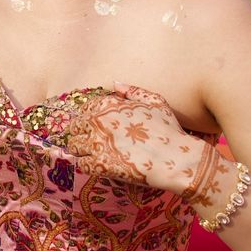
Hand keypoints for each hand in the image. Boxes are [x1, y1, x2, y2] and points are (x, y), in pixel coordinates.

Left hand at [63, 85, 206, 194]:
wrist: (176, 159)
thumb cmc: (169, 130)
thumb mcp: (155, 102)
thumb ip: (133, 91)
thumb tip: (116, 84)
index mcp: (109, 104)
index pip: (84, 108)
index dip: (88, 118)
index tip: (95, 127)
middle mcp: (98, 121)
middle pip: (75, 127)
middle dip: (80, 134)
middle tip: (92, 143)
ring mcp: (97, 142)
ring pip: (74, 145)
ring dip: (81, 150)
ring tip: (92, 154)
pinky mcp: (99, 164)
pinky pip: (81, 163)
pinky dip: (88, 165)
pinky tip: (99, 166)